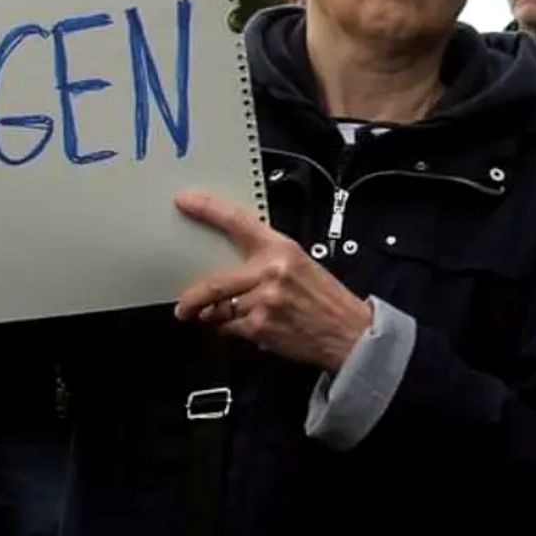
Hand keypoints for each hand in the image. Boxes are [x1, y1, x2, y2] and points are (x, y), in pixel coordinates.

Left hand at [172, 190, 374, 372]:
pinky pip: (230, 329)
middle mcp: (270, 272)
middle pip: (215, 283)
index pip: (237, 222)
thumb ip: (265, 260)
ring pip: (220, 310)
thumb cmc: (326, 299)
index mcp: (281, 248)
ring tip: (231, 319)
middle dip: (193, 298)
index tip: (185, 202)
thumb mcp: (300, 264)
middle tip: (185, 305)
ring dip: (218, 317)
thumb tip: (229, 265)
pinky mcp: (261, 328)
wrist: (350, 333)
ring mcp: (264, 302)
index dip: (207, 209)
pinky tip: (249, 328)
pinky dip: (231, 331)